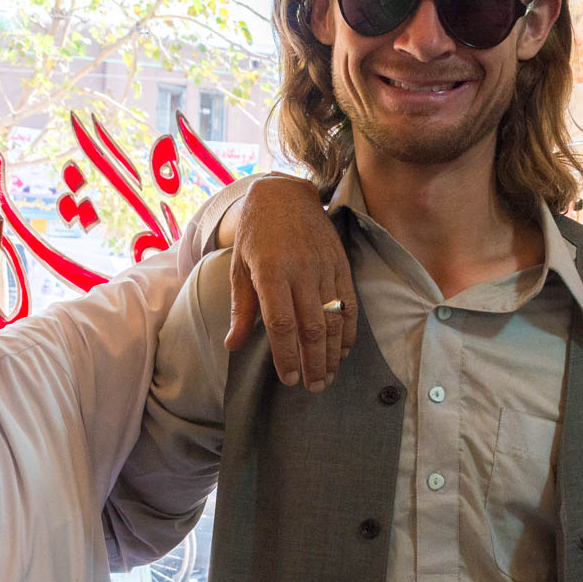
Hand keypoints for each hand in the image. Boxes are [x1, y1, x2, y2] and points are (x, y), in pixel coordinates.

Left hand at [224, 176, 355, 390]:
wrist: (284, 194)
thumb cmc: (256, 233)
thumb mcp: (239, 268)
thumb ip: (241, 309)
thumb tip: (233, 345)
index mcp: (271, 272)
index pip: (282, 324)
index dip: (287, 356)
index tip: (290, 379)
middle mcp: (301, 271)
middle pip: (313, 327)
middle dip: (315, 362)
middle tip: (314, 387)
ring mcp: (325, 268)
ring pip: (334, 318)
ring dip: (334, 352)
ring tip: (328, 376)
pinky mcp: (341, 265)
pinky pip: (349, 303)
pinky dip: (349, 330)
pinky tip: (344, 350)